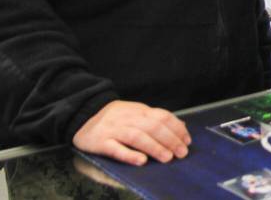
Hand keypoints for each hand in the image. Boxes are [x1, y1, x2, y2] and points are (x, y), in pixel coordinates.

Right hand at [72, 100, 190, 165]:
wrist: (83, 114)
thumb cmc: (115, 117)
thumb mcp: (137, 112)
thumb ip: (157, 119)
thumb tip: (181, 126)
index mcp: (139, 110)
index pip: (162, 117)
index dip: (176, 129)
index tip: (187, 141)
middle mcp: (128, 118)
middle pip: (152, 126)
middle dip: (170, 139)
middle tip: (181, 153)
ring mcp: (114, 129)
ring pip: (137, 136)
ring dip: (154, 147)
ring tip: (167, 158)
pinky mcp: (101, 142)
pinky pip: (115, 149)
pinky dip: (129, 155)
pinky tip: (140, 161)